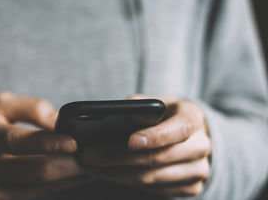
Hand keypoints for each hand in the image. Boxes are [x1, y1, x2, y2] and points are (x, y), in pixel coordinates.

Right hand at [0, 92, 85, 199]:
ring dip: (70, 177)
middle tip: (100, 156)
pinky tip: (75, 175)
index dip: (47, 142)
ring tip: (95, 165)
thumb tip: (61, 122)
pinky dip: (57, 185)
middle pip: (34, 171)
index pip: (15, 140)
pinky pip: (34, 196)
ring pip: (39, 188)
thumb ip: (30, 107)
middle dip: (71, 164)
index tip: (75, 141)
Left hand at [80, 95, 211, 196]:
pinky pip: (155, 190)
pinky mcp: (191, 187)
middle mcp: (202, 145)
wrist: (188, 134)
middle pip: (158, 158)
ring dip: (116, 174)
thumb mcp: (154, 102)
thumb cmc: (164, 114)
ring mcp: (199, 169)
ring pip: (152, 178)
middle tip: (89, 156)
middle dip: (118, 158)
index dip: (155, 137)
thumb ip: (139, 105)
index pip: (178, 129)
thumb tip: (120, 115)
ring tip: (90, 166)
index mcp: (193, 117)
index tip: (130, 142)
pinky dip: (127, 182)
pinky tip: (107, 174)